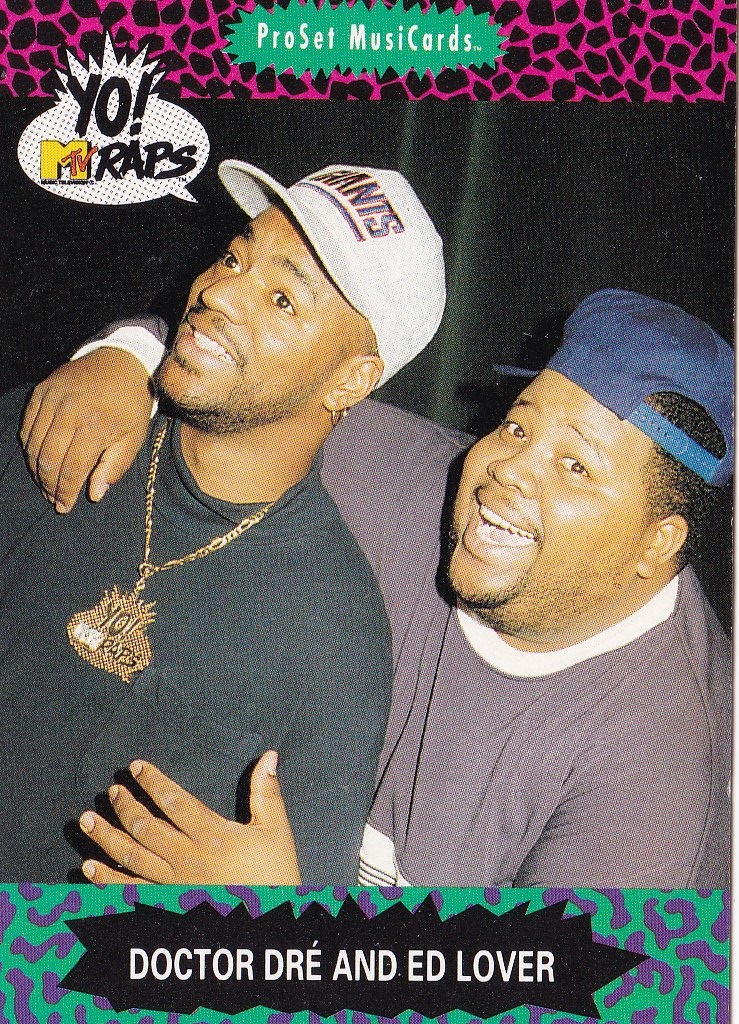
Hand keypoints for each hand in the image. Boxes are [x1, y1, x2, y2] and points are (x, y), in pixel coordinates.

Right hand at [20, 348, 152, 512]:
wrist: (121, 361)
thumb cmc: (131, 403)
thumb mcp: (134, 437)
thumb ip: (114, 467)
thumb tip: (94, 494)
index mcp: (96, 425)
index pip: (72, 468)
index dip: (66, 491)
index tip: (64, 506)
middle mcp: (70, 411)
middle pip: (48, 459)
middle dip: (48, 484)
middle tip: (53, 498)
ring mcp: (52, 398)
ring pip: (33, 444)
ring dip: (36, 469)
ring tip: (45, 484)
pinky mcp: (42, 390)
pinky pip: (27, 425)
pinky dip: (29, 445)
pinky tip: (38, 459)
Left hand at [78, 752, 301, 884]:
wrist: (269, 927)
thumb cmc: (274, 876)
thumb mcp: (276, 831)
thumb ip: (267, 793)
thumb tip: (269, 756)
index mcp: (213, 835)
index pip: (174, 801)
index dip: (153, 782)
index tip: (136, 768)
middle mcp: (188, 858)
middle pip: (147, 827)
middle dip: (126, 805)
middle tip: (113, 791)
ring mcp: (173, 884)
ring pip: (132, 857)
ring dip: (106, 837)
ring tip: (87, 820)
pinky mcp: (167, 905)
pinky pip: (130, 891)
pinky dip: (106, 880)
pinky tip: (88, 868)